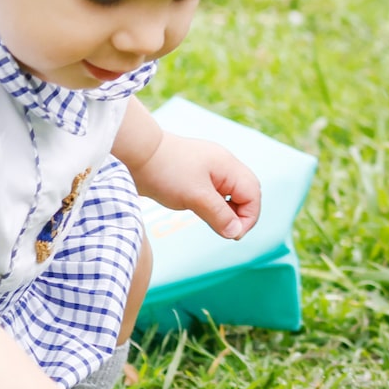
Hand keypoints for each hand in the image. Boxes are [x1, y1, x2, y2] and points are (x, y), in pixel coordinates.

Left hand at [132, 134, 260, 239]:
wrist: (136, 154)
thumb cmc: (166, 171)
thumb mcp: (195, 197)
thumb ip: (219, 215)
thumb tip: (235, 233)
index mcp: (228, 166)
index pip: (252, 194)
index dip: (248, 217)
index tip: (232, 235)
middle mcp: (223, 165)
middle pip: (246, 192)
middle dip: (242, 214)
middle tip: (228, 232)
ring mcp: (210, 169)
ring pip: (231, 193)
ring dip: (228, 211)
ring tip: (215, 224)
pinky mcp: (196, 175)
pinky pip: (216, 192)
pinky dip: (215, 205)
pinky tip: (203, 212)